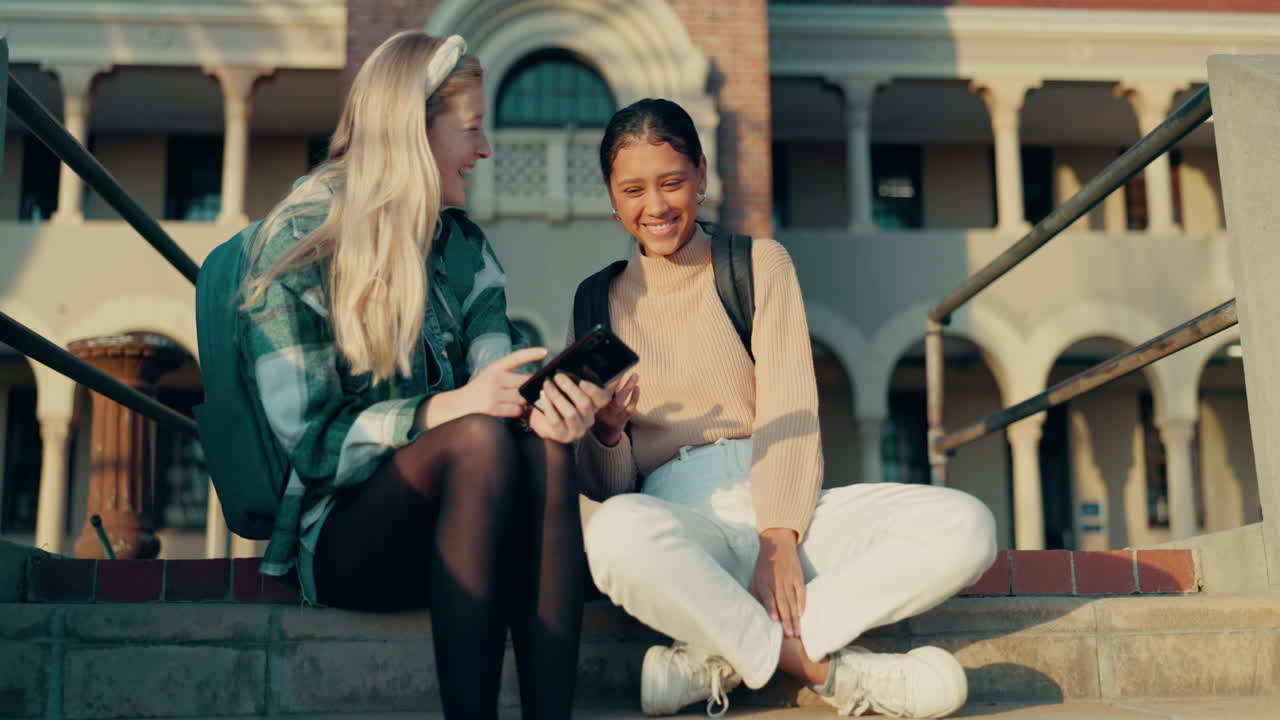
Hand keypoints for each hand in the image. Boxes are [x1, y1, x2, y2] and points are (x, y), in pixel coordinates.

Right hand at [420, 347, 546, 428]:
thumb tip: (531, 381)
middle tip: (528, 391)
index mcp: (494, 368)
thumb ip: (508, 377)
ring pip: (522, 397)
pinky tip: (510, 410)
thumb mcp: (490, 377)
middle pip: (524, 381)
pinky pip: (516, 410)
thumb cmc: (478, 392)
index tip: (544, 351)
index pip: (516, 357)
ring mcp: (493, 393)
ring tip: (514, 402)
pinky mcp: (493, 408)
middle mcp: (494, 378)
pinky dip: (517, 411)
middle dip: (529, 387)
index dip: (531, 353)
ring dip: (523, 402)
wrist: (458, 406)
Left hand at [527, 372, 610, 443]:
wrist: (543, 420)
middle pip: (584, 404)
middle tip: (558, 376)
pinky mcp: (563, 436)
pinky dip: (548, 406)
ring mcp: (577, 430)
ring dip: (557, 396)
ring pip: (570, 412)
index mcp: (594, 406)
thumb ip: (574, 380)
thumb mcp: (568, 389)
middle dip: (570, 388)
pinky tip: (542, 395)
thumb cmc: (558, 400)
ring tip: (547, 384)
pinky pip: (556, 420)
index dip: (593, 390)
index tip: (581, 381)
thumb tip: (576, 367)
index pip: (602, 399)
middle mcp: (589, 419)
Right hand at [592, 373, 638, 446]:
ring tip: (635, 375)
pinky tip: (637, 388)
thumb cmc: (597, 412)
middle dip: (615, 382)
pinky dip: (634, 398)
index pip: (591, 392)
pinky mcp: (622, 420)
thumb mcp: (589, 402)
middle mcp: (600, 411)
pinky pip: (629, 409)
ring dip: (628, 388)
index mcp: (590, 405)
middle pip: (606, 395)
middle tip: (622, 370)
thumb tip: (585, 366)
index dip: (591, 380)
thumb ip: (588, 386)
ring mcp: (612, 416)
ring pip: (619, 401)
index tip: (591, 368)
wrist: (603, 436)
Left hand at [750, 528, 805, 638]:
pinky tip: (802, 614)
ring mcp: (789, 579)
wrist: (778, 544)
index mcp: (764, 582)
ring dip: (795, 617)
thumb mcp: (756, 578)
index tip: (775, 621)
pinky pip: (801, 592)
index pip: (769, 598)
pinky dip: (802, 603)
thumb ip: (756, 594)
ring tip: (797, 631)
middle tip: (790, 635)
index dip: (772, 609)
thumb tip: (754, 612)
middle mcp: (777, 582)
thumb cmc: (764, 566)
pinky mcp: (798, 577)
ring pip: (793, 601)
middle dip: (786, 620)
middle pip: (783, 603)